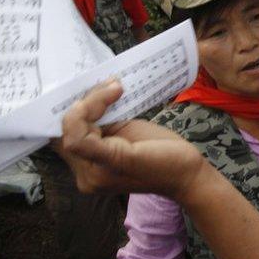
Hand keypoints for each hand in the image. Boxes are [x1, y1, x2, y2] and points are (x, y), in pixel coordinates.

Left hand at [57, 79, 206, 201]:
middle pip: (71, 128)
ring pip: (80, 121)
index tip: (110, 92)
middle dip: (86, 102)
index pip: (69, 136)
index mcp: (88, 173)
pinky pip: (95, 120)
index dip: (81, 111)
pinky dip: (101, 104)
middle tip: (110, 85)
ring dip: (94, 100)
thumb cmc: (165, 166)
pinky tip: (114, 94)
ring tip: (114, 87)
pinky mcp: (108, 143)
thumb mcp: (126, 157)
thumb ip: (89, 144)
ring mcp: (96, 154)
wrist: (189, 174)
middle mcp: (85, 167)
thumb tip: (74, 113)